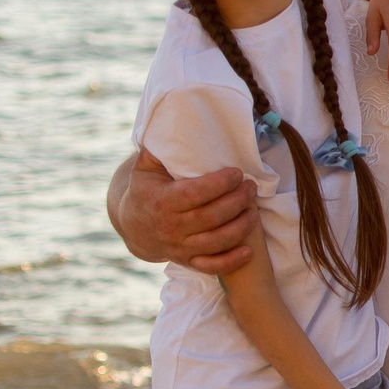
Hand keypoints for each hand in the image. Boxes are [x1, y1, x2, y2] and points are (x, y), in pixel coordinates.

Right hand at [125, 149, 258, 274]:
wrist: (134, 225)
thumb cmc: (147, 188)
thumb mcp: (146, 166)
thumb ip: (160, 148)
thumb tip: (172, 122)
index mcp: (161, 201)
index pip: (195, 194)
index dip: (219, 184)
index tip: (237, 173)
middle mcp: (170, 227)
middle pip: (211, 217)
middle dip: (237, 201)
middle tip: (251, 187)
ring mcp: (179, 247)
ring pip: (216, 241)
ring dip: (241, 226)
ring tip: (254, 209)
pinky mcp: (188, 260)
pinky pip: (212, 266)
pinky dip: (232, 261)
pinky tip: (249, 249)